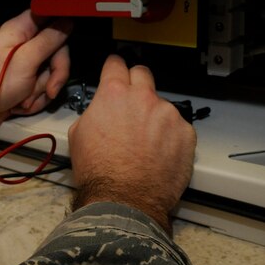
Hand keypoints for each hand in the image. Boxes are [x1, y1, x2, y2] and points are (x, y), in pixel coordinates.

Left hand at [0, 10, 71, 130]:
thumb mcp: (25, 60)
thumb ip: (48, 40)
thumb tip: (67, 23)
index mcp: (20, 31)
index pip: (48, 16)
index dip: (62, 25)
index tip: (71, 37)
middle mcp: (23, 46)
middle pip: (56, 51)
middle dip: (54, 74)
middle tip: (49, 88)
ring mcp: (24, 66)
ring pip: (50, 74)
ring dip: (40, 91)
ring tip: (22, 98)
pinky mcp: (23, 84)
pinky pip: (41, 90)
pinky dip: (33, 100)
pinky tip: (19, 105)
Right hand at [67, 55, 195, 232]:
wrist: (124, 200)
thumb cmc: (99, 172)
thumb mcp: (78, 134)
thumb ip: (94, 112)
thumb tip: (101, 111)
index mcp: (113, 94)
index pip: (115, 64)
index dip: (114, 67)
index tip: (116, 69)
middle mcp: (143, 98)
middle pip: (143, 73)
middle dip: (136, 83)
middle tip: (132, 101)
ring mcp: (168, 114)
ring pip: (161, 105)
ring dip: (154, 116)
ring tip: (145, 142)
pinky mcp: (186, 133)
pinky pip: (178, 127)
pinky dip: (170, 136)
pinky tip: (159, 153)